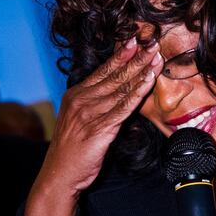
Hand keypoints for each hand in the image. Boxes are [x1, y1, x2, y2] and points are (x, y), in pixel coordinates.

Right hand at [24, 38, 162, 215]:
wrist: (60, 175)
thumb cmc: (73, 150)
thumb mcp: (82, 121)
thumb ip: (99, 106)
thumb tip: (119, 95)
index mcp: (76, 95)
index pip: (102, 71)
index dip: (120, 55)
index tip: (134, 41)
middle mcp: (81, 100)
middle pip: (114, 75)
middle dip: (135, 58)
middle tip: (151, 42)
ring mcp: (89, 113)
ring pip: (121, 87)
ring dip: (141, 71)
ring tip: (156, 57)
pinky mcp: (99, 128)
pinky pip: (124, 106)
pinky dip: (138, 91)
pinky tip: (149, 80)